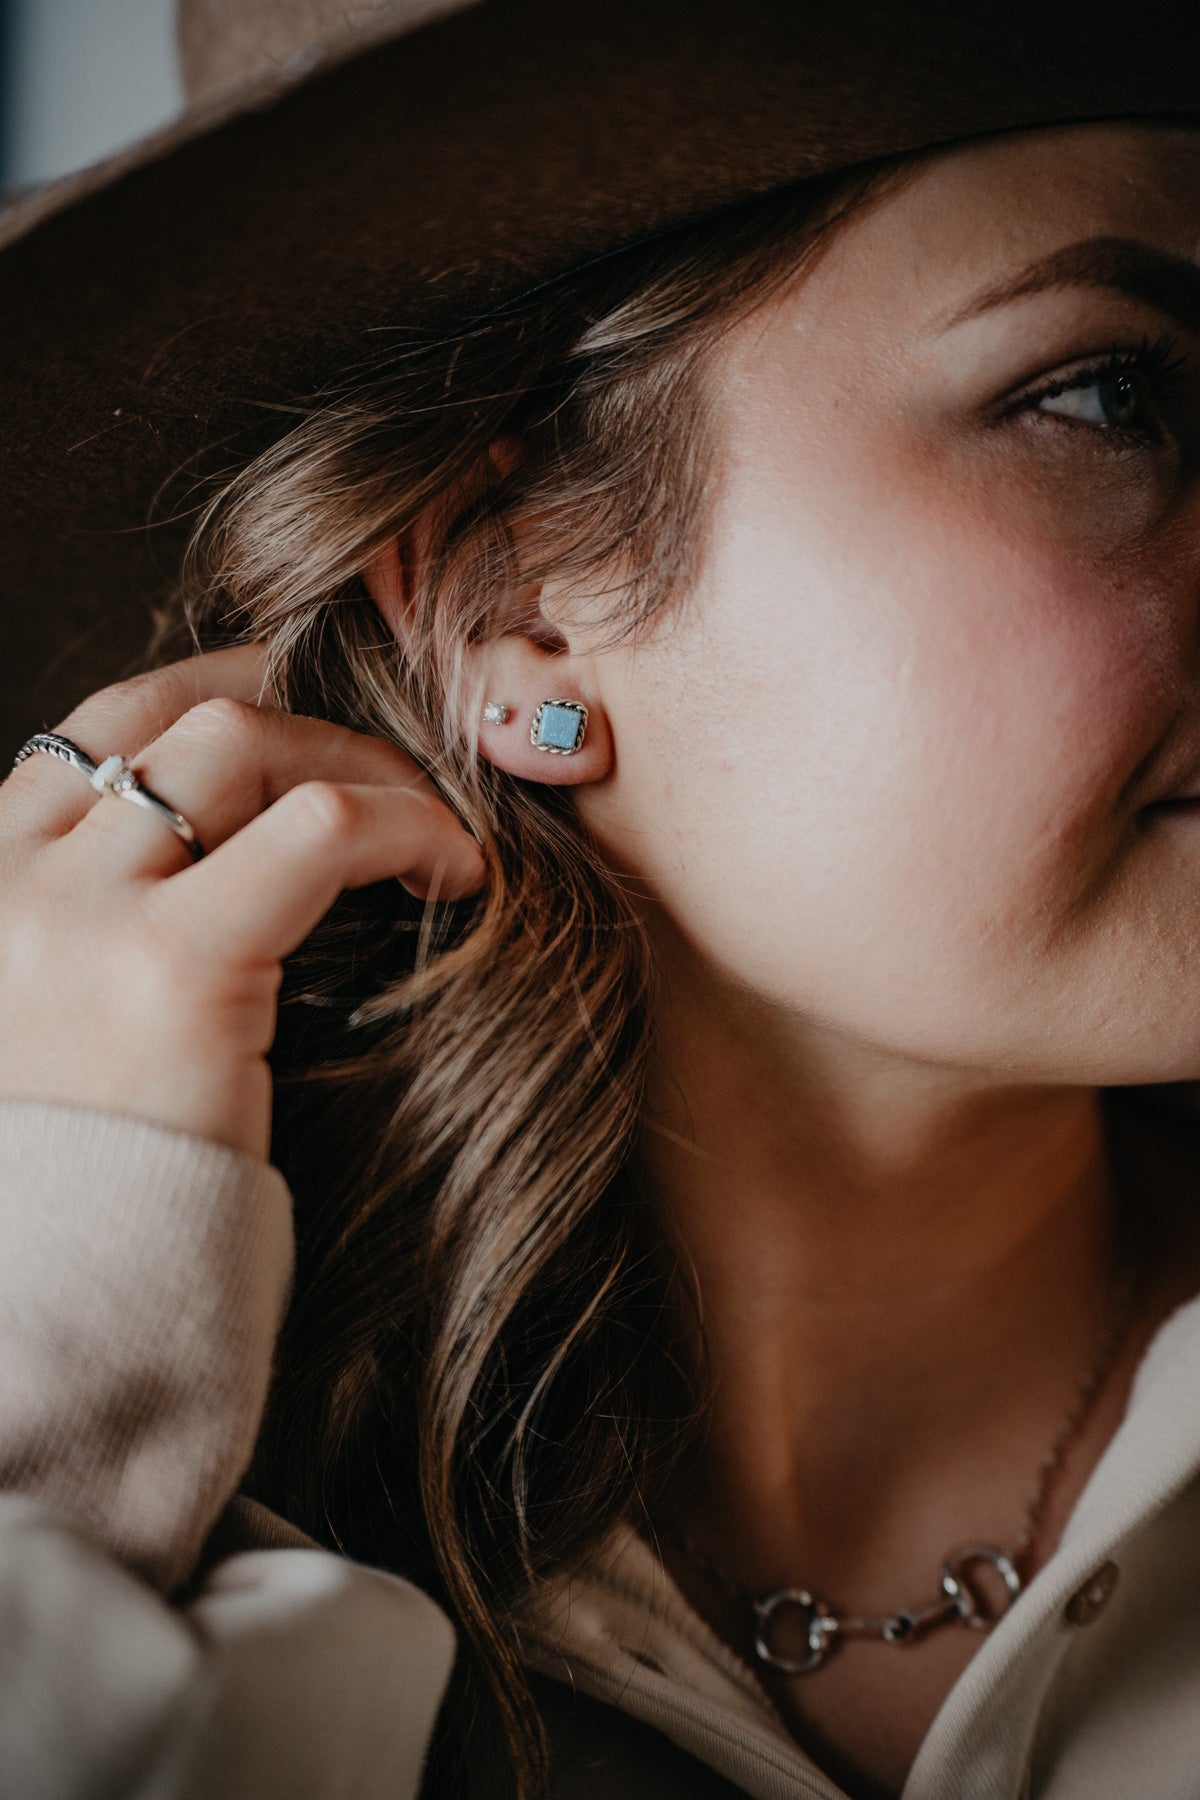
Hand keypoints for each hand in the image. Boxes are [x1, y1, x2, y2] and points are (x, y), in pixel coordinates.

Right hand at [0, 644, 485, 1158]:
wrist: (43, 1306)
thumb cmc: (76, 1184)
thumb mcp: (57, 1026)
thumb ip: (104, 934)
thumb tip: (233, 874)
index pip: (100, 727)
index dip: (216, 692)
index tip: (305, 704)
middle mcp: (14, 876)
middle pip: (180, 718)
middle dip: (307, 720)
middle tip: (397, 767)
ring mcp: (80, 911)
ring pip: (242, 744)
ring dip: (359, 764)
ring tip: (435, 824)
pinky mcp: (169, 967)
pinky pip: (319, 833)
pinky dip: (405, 826)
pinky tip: (456, 870)